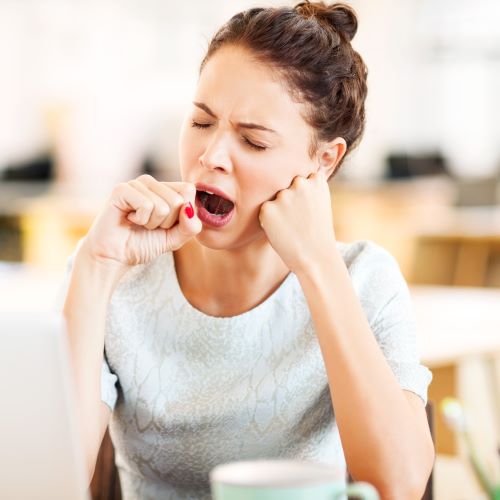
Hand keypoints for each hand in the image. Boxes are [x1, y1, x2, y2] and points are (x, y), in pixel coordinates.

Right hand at [81, 174, 201, 267]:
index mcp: (165, 189)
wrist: (114, 256)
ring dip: (152, 223)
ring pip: (163, 205)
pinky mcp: (122, 189)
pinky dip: (141, 220)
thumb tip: (189, 208)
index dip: (182, 215)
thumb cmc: (143, 244)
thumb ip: (190, 226)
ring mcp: (136, 184)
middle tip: (149, 226)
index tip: (166, 225)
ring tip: (138, 223)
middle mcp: (152, 182)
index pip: (188, 190)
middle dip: (167, 222)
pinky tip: (129, 220)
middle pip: (178, 200)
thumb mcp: (175, 238)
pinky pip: (147, 205)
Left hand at [258, 170, 335, 273]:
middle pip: (286, 187)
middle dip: (288, 199)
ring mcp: (283, 195)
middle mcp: (299, 183)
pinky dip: (269, 220)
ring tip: (291, 226)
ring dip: (278, 209)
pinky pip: (265, 211)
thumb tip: (288, 181)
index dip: (302, 195)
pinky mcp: (268, 208)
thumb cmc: (318, 232)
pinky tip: (282, 230)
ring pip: (275, 198)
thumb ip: (308, 189)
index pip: (301, 178)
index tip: (307, 208)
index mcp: (316, 180)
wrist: (315, 257)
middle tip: (298, 220)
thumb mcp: (320, 203)